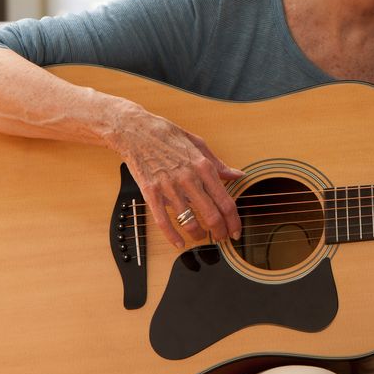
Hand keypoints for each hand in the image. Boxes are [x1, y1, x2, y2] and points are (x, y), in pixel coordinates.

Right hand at [109, 103, 243, 248]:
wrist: (136, 131)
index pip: (226, 201)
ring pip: (189, 220)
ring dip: (198, 234)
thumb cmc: (168, 136)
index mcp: (204, 167)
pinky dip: (172, 236)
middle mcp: (189, 178)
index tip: (236, 230)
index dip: (234, 220)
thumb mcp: (199, 145)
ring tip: (201, 237)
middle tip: (222, 238)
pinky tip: (179, 243)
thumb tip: (238, 175)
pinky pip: (163, 220)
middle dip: (220, 232)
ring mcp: (169, 187)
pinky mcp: (150, 192)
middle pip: (212, 214)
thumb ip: (219, 164)